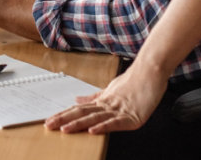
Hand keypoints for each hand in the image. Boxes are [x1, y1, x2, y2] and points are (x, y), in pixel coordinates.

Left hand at [44, 62, 167, 134]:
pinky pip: (115, 122)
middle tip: (49, 125)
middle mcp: (107, 105)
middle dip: (65, 120)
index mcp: (102, 101)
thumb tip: (77, 99)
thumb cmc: (134, 81)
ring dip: (79, 124)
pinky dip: (103, 126)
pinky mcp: (132, 116)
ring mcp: (119, 110)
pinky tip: (93, 130)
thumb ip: (94, 97)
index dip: (64, 115)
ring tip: (65, 128)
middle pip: (82, 113)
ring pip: (95, 117)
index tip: (49, 120)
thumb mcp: (111, 90)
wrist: (151, 70)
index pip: (79, 109)